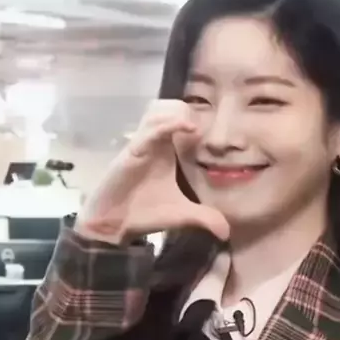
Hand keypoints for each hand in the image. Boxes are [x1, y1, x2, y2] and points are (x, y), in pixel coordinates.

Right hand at [75, 99, 229, 244]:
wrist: (113, 226)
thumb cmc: (143, 214)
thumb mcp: (181, 214)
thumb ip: (204, 217)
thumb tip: (226, 231)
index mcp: (165, 151)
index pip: (178, 119)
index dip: (194, 118)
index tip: (212, 131)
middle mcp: (153, 143)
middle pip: (166, 108)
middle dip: (185, 109)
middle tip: (201, 126)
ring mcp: (141, 144)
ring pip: (157, 112)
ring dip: (178, 114)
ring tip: (194, 127)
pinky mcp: (132, 152)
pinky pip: (150, 131)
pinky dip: (168, 126)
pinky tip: (188, 129)